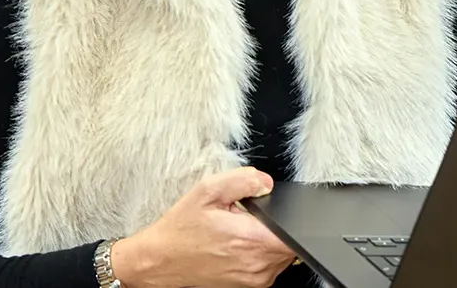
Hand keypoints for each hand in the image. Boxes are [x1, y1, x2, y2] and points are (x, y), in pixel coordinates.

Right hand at [110, 166, 297, 287]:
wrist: (160, 260)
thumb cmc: (181, 229)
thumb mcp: (207, 191)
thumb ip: (242, 179)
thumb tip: (266, 181)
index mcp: (250, 239)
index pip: (295, 232)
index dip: (293, 217)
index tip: (278, 209)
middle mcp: (257, 264)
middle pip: (291, 240)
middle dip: (276, 224)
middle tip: (249, 217)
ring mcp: (256, 278)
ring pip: (283, 252)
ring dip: (269, 238)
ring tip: (241, 230)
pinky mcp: (252, 284)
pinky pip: (271, 263)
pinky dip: (262, 250)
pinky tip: (240, 242)